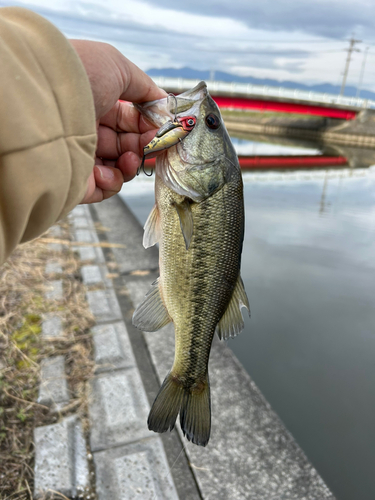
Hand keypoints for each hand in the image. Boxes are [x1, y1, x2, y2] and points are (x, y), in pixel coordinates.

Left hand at [69, 40, 166, 203]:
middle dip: (145, 146)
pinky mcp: (75, 180)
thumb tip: (165, 105)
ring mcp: (81, 156)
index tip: (165, 130)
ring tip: (129, 157)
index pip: (129, 121)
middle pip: (128, 146)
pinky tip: (104, 171)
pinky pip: (104, 189)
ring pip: (120, 170)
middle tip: (152, 144)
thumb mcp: (118, 68)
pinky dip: (112, 182)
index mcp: (97, 104)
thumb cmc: (79, 75)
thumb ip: (145, 88)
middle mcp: (88, 129)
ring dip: (131, 165)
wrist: (44, 98)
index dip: (149, 127)